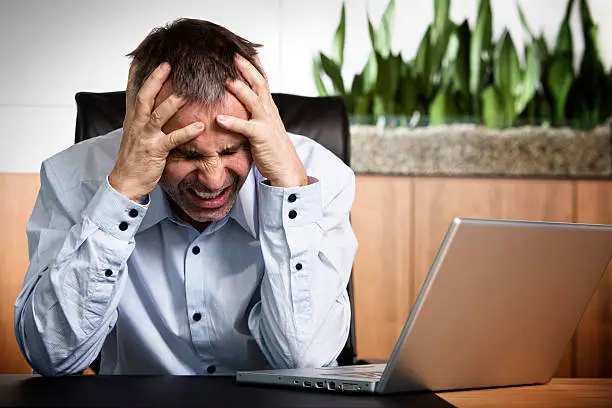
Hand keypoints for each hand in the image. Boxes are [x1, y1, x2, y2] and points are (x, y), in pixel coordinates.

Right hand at [109, 62, 202, 200]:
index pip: (133, 91)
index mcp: (132, 119)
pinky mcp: (155, 151)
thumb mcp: (134, 133)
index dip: (136, 73)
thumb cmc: (133, 158)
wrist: (125, 181)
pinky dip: (187, 132)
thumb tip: (151, 105)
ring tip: (188, 92)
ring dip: (173, 102)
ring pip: (158, 115)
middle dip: (156, 80)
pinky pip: (173, 139)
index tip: (142, 56)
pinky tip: (200, 126)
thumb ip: (142, 117)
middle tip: (168, 65)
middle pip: (144, 96)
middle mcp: (136, 124)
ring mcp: (146, 137)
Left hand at [216, 55, 307, 187]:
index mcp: (268, 108)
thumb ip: (252, 114)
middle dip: (247, 68)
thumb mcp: (263, 126)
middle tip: (233, 55)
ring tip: (226, 80)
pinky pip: (245, 127)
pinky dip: (232, 122)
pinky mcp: (261, 137)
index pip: (262, 81)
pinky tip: (219, 118)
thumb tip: (239, 106)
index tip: (243, 52)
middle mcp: (269, 111)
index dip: (253, 66)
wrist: (287, 169)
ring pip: (253, 100)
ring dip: (240, 89)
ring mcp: (266, 123)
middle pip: (259, 83)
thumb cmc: (273, 150)